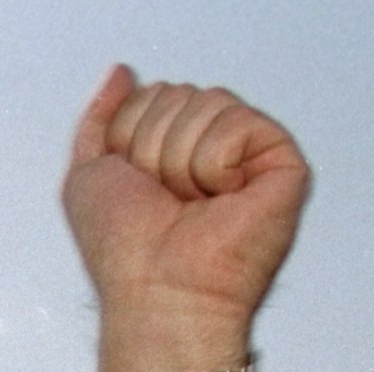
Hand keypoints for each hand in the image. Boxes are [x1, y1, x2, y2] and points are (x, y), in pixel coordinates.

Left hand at [63, 68, 308, 366]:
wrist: (154, 294)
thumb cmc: (124, 255)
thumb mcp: (88, 176)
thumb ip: (102, 119)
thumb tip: (122, 74)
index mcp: (178, 147)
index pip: (151, 95)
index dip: (130, 138)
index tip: (136, 187)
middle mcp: (218, 148)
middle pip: (179, 94)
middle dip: (153, 147)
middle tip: (165, 201)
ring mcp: (253, 156)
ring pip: (208, 103)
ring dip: (180, 161)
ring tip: (191, 205)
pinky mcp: (284, 166)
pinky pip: (239, 124)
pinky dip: (215, 165)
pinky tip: (220, 200)